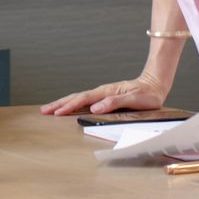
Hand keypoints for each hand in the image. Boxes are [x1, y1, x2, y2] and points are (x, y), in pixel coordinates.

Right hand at [40, 72, 167, 115]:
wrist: (154, 85)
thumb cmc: (147, 95)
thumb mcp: (134, 100)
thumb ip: (114, 102)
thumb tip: (95, 108)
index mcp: (106, 92)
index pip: (83, 99)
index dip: (69, 106)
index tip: (57, 113)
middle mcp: (101, 92)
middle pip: (75, 97)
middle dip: (59, 104)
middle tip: (44, 110)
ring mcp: (101, 95)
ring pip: (78, 99)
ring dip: (63, 104)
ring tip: (50, 109)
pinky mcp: (104, 98)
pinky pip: (84, 101)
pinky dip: (72, 104)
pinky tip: (67, 108)